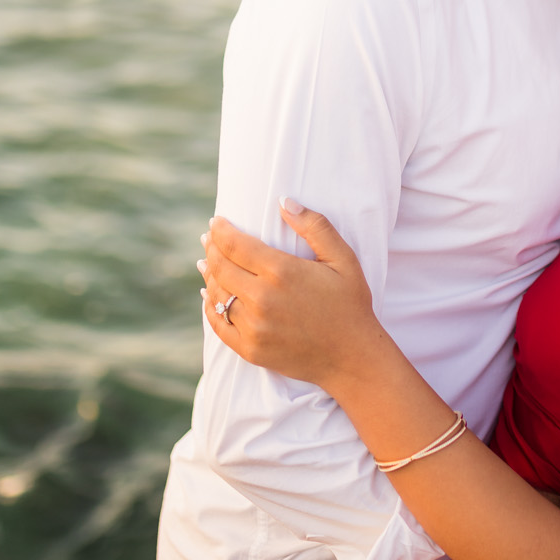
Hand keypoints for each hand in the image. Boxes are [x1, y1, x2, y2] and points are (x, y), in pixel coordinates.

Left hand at [201, 199, 383, 389]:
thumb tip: (284, 201)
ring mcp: (253, 327)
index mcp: (282, 272)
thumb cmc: (350, 304)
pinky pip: (218, 324)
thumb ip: (315, 226)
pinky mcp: (250, 349)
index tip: (216, 221)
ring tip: (206, 262)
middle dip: (211, 248)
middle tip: (208, 238)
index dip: (220, 230)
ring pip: (216, 294)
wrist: (352, 358)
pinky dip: (209, 307)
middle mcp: (262, 299)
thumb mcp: (343, 259)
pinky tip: (208, 295)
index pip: (235, 244)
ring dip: (209, 275)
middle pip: (220, 267)